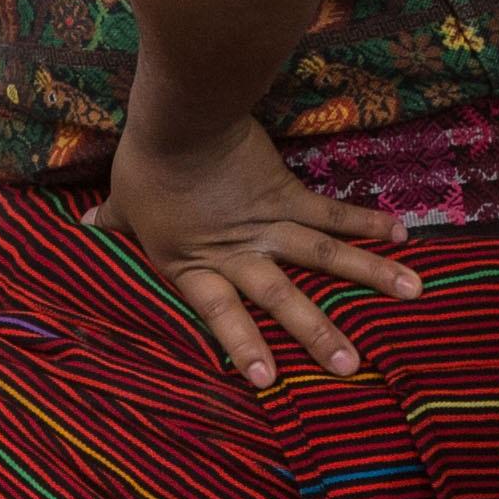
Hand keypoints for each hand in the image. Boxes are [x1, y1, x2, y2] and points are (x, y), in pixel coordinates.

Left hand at [100, 115, 415, 388]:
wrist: (179, 119)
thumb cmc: (145, 162)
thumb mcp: (125, 199)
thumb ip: (115, 220)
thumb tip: (87, 224)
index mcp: (194, 263)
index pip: (218, 314)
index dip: (242, 345)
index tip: (266, 380)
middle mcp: (236, 252)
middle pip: (280, 298)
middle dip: (317, 332)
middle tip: (350, 364)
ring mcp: (268, 223)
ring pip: (323, 255)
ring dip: (368, 276)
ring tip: (412, 294)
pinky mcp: (287, 192)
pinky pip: (332, 212)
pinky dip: (366, 221)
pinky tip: (401, 234)